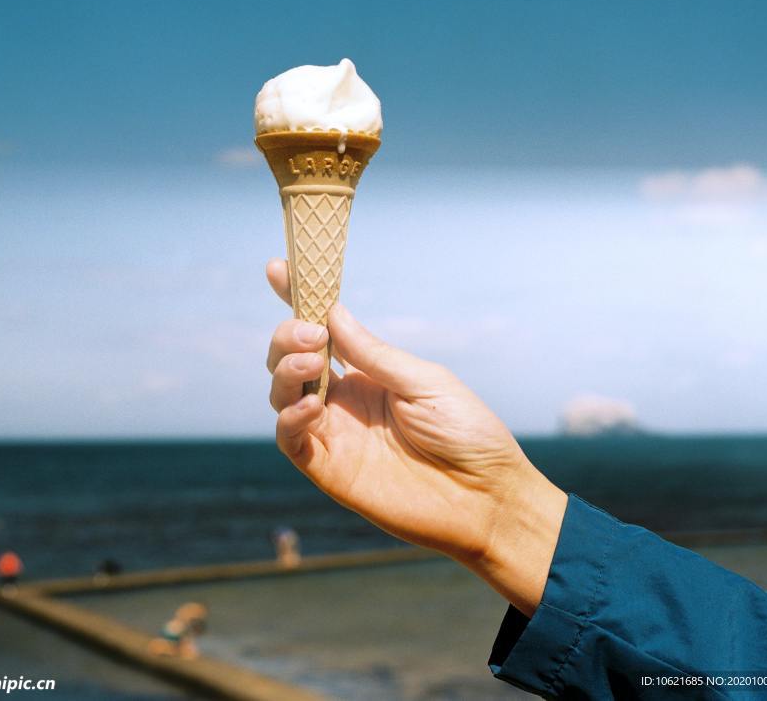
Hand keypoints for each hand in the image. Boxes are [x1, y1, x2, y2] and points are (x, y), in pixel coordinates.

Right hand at [265, 258, 566, 614]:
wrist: (486, 498)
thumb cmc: (467, 435)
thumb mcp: (425, 382)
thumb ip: (374, 354)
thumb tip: (333, 312)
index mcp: (370, 373)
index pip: (325, 331)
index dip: (298, 300)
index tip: (279, 268)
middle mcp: (345, 399)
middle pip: (293, 358)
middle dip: (290, 336)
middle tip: (313, 333)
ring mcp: (334, 433)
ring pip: (282, 393)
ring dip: (286, 370)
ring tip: (313, 361)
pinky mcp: (327, 468)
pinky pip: (290, 439)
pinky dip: (289, 417)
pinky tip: (310, 406)